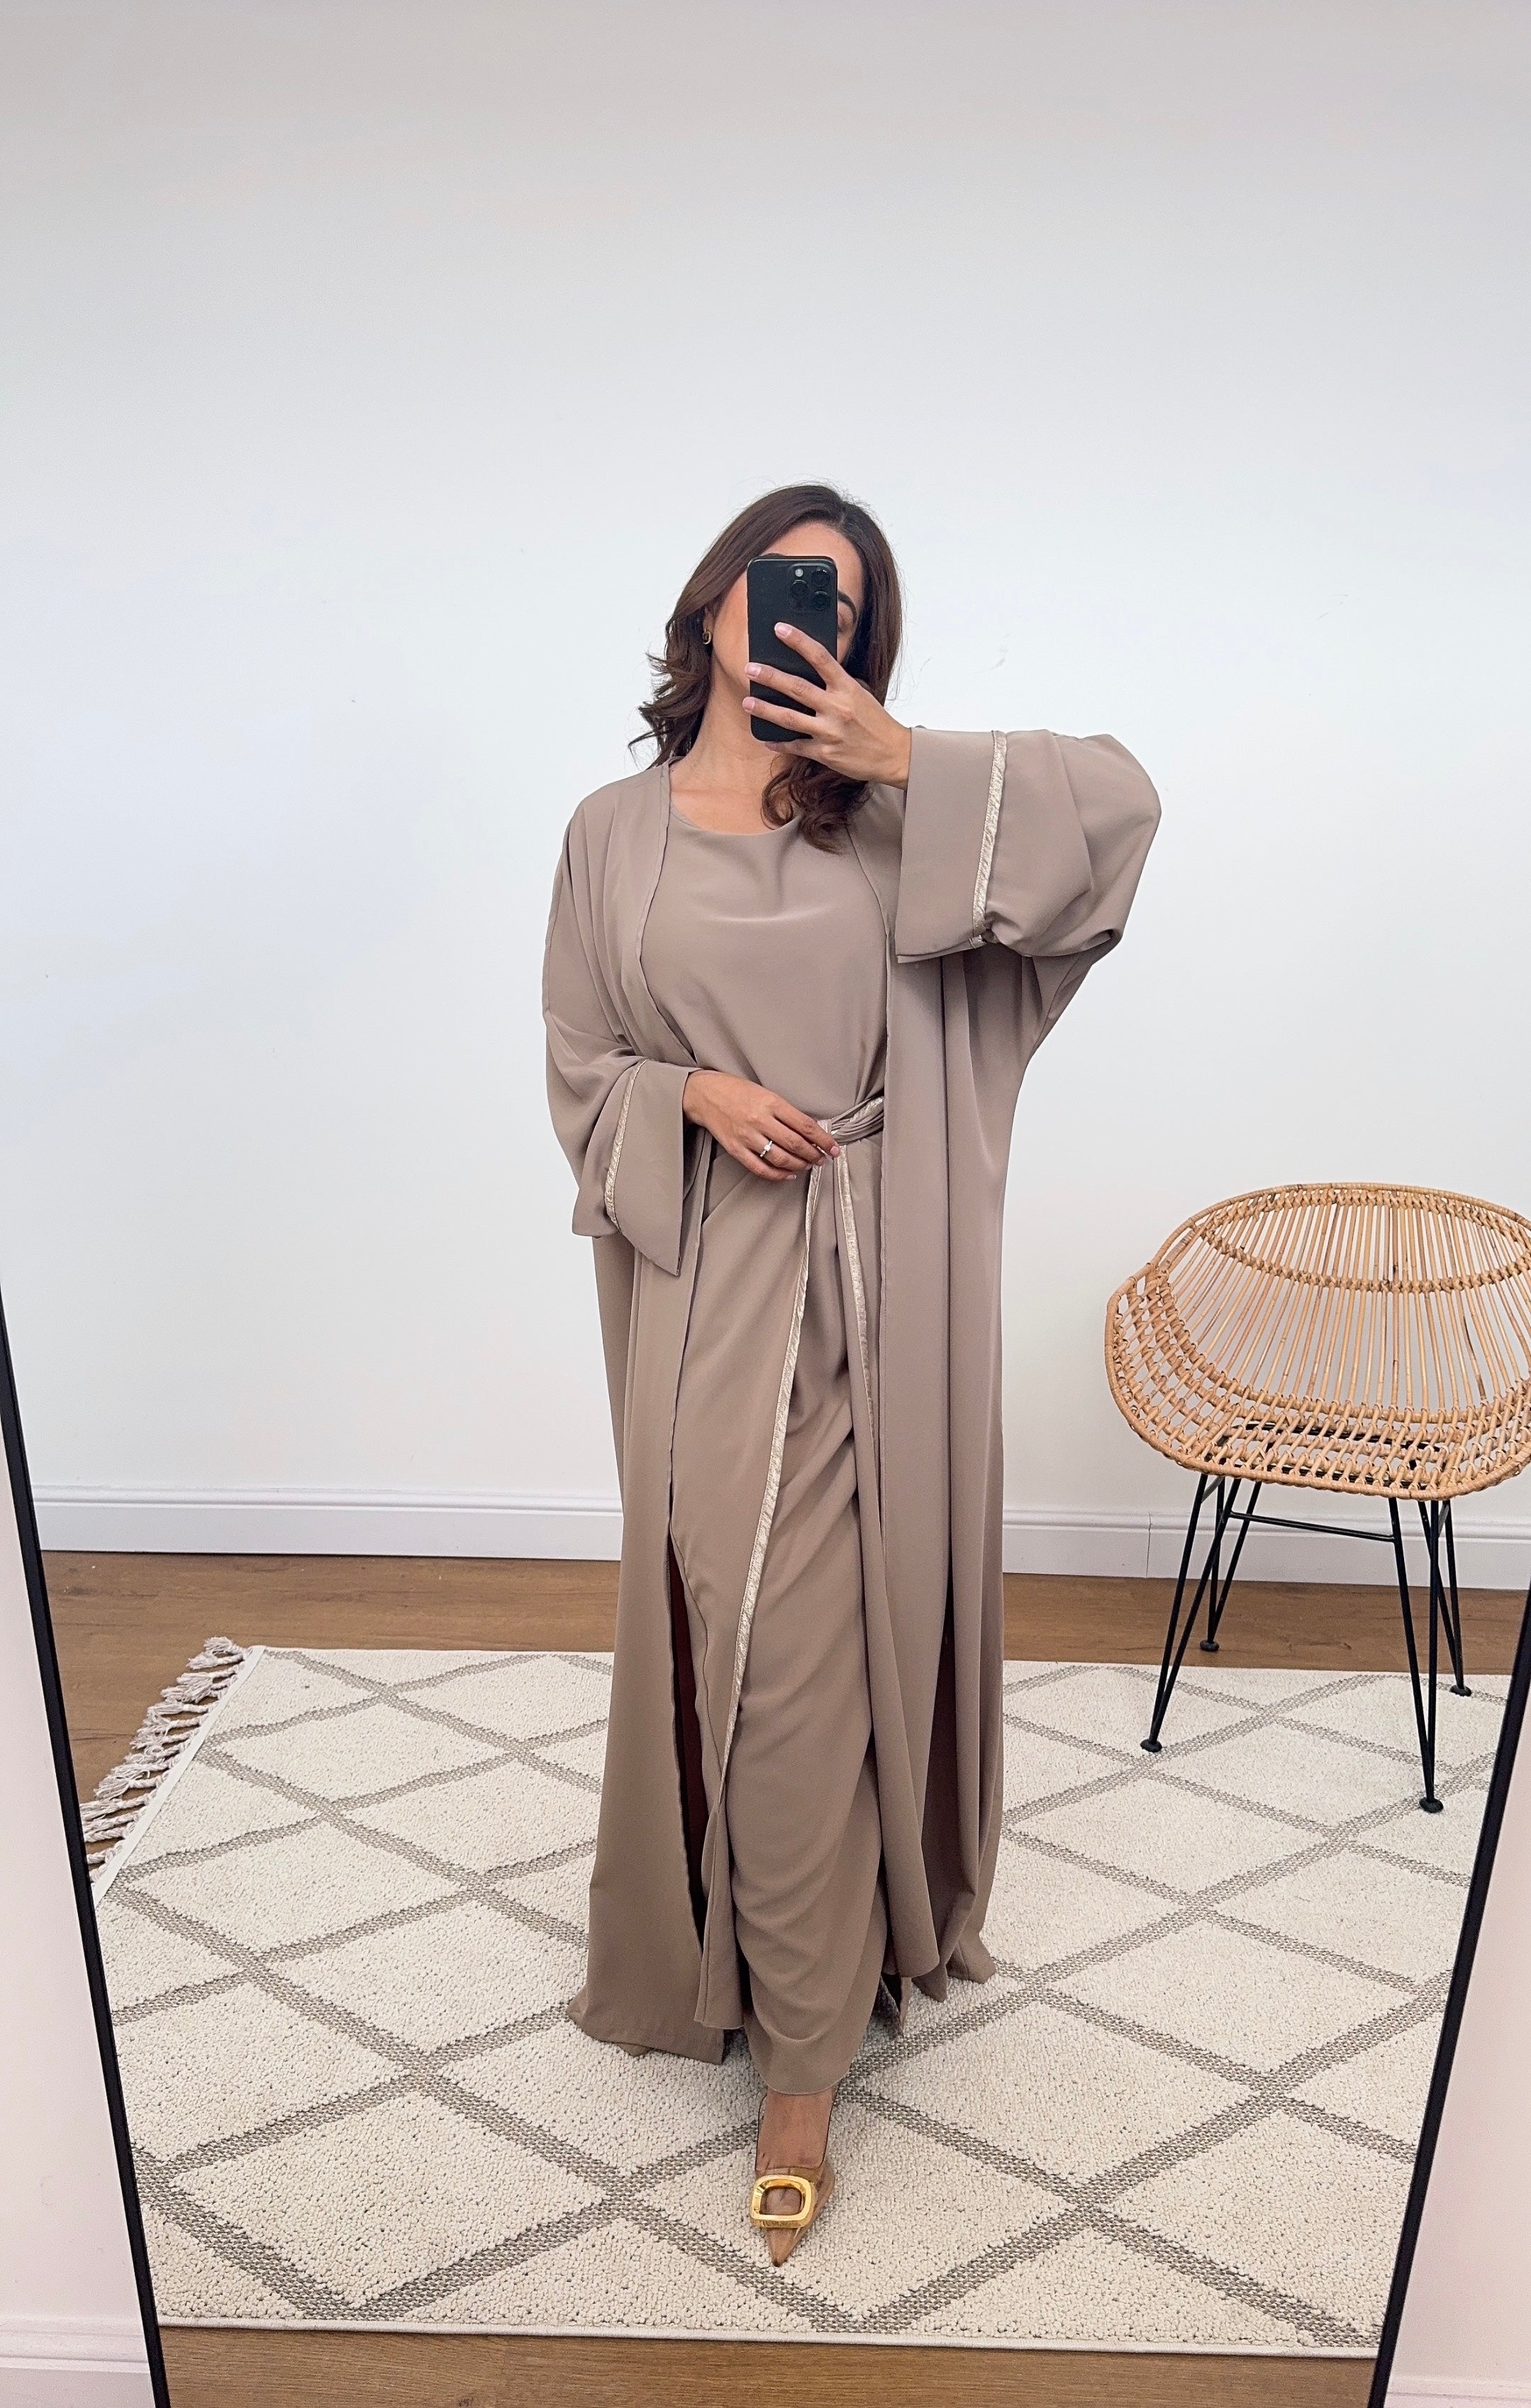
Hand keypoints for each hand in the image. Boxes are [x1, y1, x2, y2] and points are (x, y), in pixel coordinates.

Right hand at [682, 1070, 838, 1181]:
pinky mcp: (736, 1149)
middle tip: (823, 1159)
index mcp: (771, 1102)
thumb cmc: (735, 1090)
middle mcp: (760, 1120)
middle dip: (814, 1154)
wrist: (704, 1094)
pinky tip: (788, 1174)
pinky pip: (760, 1168)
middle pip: (796, 1144)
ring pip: (781, 1158)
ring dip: (799, 1165)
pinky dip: (777, 1175)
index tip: (833, 1147)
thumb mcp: (765, 1092)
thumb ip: (785, 1111)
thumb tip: (808, 1130)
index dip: (823, 1139)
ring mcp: (747, 1136)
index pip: (805, 1125)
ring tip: (808, 1165)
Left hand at [744, 623, 912, 786]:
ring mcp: (830, 732)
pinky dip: (779, 742)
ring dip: (765, 709)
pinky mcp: (825, 753)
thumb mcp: (860, 695)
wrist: (894, 754)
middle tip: (750, 668)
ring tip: (747, 702)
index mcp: (847, 688)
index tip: (779, 629)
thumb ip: (837, 685)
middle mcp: (837, 708)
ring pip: (789, 718)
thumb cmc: (876, 722)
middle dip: (770, 677)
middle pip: (797, 687)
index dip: (799, 642)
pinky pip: (795, 746)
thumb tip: (809, 673)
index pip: (820, 657)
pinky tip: (765, 737)